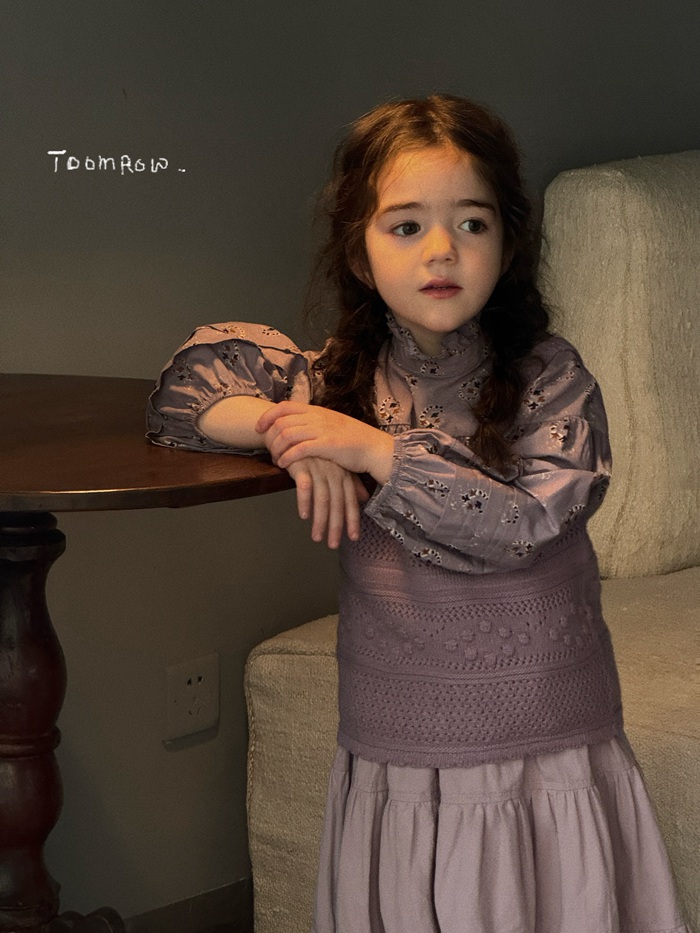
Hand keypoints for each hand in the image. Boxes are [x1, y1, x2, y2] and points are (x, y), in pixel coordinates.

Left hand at [257, 402, 393, 484]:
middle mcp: (318, 417)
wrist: (374, 448)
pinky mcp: (327, 445)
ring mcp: (322, 429)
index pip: (284, 406)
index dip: (268, 416)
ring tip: (276, 459)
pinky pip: (299, 449)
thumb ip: (316, 423)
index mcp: (318, 410)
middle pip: (282, 421)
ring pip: (287, 434)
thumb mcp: (333, 424)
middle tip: (267, 449)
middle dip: (270, 436)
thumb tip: (298, 426)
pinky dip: (287, 457)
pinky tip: (283, 464)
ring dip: (277, 448)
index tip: (260, 428)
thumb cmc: (354, 440)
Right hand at [286, 457, 369, 548]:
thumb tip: (365, 499)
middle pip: (337, 503)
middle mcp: (333, 472)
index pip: (351, 500)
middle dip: (336, 526)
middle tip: (333, 544)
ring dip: (320, 520)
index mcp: (343, 474)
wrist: (294, 431)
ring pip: (322, 498)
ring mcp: (318, 468)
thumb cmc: (315, 452)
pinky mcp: (301, 464)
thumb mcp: (335, 466)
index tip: (353, 538)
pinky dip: (304, 501)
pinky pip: (304, 486)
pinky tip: (304, 515)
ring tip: (316, 537)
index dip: (353, 520)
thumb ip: (350, 483)